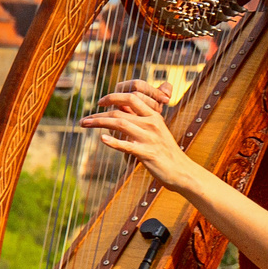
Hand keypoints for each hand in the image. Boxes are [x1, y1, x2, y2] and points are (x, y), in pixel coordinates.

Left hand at [80, 80, 199, 192]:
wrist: (182, 171)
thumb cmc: (167, 153)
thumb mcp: (157, 132)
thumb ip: (142, 122)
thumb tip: (122, 115)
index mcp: (154, 116)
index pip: (132, 98)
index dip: (114, 97)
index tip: (100, 102)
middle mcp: (152, 124)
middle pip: (121, 110)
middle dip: (100, 112)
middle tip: (85, 119)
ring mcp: (149, 138)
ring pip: (120, 124)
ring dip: (99, 123)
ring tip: (84, 124)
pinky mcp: (147, 153)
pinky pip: (127, 146)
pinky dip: (113, 142)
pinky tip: (102, 139)